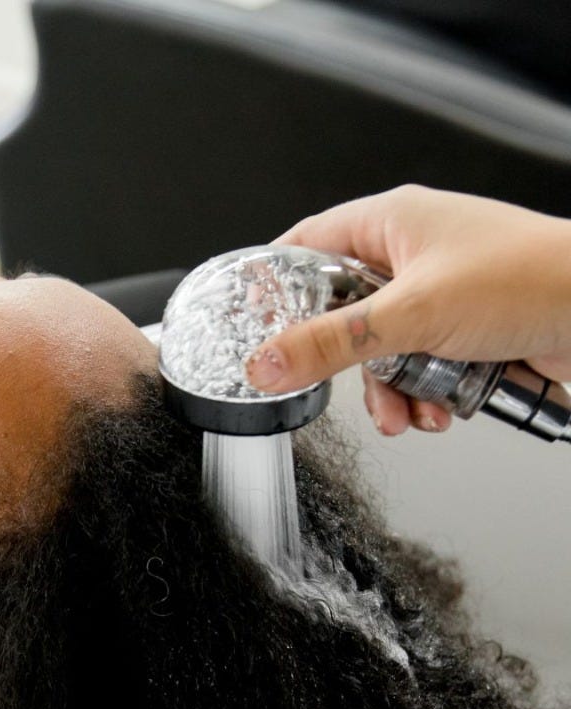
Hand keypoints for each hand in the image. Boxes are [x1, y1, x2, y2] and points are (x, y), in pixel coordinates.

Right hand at [244, 186, 570, 434]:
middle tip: (338, 385)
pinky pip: (422, 369)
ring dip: (392, 391)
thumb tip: (267, 361)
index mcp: (392, 222)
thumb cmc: (529, 278)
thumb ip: (330, 344)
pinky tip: (439, 411)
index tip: (254, 326)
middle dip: (348, 364)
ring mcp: (441, 295)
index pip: (307, 245)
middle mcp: (413, 255)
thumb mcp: (410, 315)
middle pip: (344, 315)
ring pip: (384, 352)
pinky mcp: (467, 331)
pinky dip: (426, 397)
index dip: (275, 284)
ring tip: (407, 411)